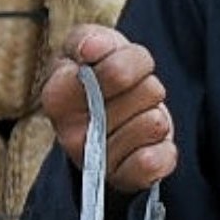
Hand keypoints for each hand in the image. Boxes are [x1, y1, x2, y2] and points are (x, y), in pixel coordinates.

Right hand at [39, 24, 173, 194]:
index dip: (130, 61)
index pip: (117, 72)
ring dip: (154, 112)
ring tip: (136, 115)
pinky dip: (163, 146)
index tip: (119, 61)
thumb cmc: (100, 75)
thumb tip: (93, 48)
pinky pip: (157, 160)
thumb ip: (88, 39)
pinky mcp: (124, 180)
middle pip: (144, 92)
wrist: (111, 119)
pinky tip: (148, 142)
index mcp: (57, 96)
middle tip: (131, 92)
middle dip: (145, 84)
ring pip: (153, 122)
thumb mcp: (91, 45)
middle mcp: (71, 134)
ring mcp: (97, 161)